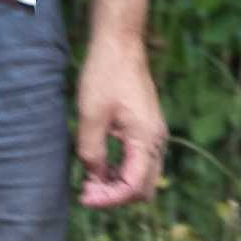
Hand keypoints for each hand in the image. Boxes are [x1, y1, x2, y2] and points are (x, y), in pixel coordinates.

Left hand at [75, 36, 167, 208]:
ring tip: (90, 180)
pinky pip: (139, 158)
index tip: (84, 198)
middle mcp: (156, 140)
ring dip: (118, 182)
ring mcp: (153, 132)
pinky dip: (121, 168)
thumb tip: (94, 177)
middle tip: (86, 191)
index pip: (132, 187)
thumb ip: (92, 152)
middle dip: (114, 195)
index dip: (108, 199)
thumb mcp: (91, 115)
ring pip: (142, 174)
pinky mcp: (146, 125)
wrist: (119, 42)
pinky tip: (100, 163)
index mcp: (146, 139)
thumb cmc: (105, 74)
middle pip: (142, 187)